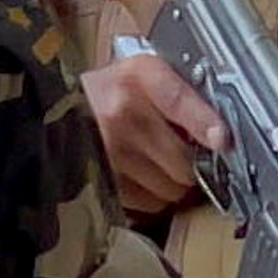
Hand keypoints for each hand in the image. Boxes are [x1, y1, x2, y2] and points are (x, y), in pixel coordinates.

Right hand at [83, 42, 221, 219]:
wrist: (56, 107)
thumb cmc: (111, 91)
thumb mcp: (143, 75)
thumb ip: (182, 94)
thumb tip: (220, 133)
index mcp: (138, 76)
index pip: (178, 100)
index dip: (205, 123)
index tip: (222, 140)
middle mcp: (120, 113)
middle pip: (183, 160)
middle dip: (192, 164)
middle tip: (184, 155)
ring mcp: (108, 151)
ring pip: (171, 188)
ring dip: (173, 183)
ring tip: (157, 163)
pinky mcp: (101, 181)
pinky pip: (150, 203)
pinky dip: (154, 196)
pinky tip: (141, 176)